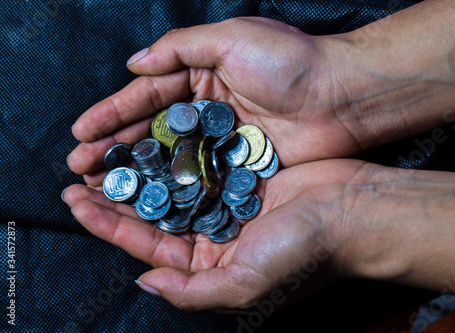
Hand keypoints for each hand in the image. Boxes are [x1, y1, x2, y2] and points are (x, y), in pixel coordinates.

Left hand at [63, 158, 454, 310]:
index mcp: (209, 265)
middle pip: (154, 215)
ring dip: (140, 173)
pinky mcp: (240, 176)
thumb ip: (191, 291)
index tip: (78, 204)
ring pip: (171, 187)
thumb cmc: (302, 250)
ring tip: (107, 156)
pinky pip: (197, 165)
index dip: (110, 225)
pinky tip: (151, 140)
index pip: (148, 246)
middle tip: (80, 176)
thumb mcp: (243, 283)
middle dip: (116, 197)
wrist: (351, 210)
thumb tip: (144, 284)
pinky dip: (173, 155)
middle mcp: (214, 236)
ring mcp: (226, 203)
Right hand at [68, 17, 359, 182]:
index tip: (81, 133)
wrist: (342, 97)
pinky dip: (172, 187)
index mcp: (202, 75)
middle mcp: (206, 109)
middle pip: (151, 131)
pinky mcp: (238, 165)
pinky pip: (197, 177)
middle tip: (81, 167)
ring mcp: (221, 141)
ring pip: (169, 158)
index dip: (113, 114)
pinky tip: (146, 198)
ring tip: (101, 186)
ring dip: (136, 172)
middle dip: (114, 148)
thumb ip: (182, 48)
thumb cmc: (291, 63)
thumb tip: (135, 63)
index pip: (147, 96)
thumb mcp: (233, 38)